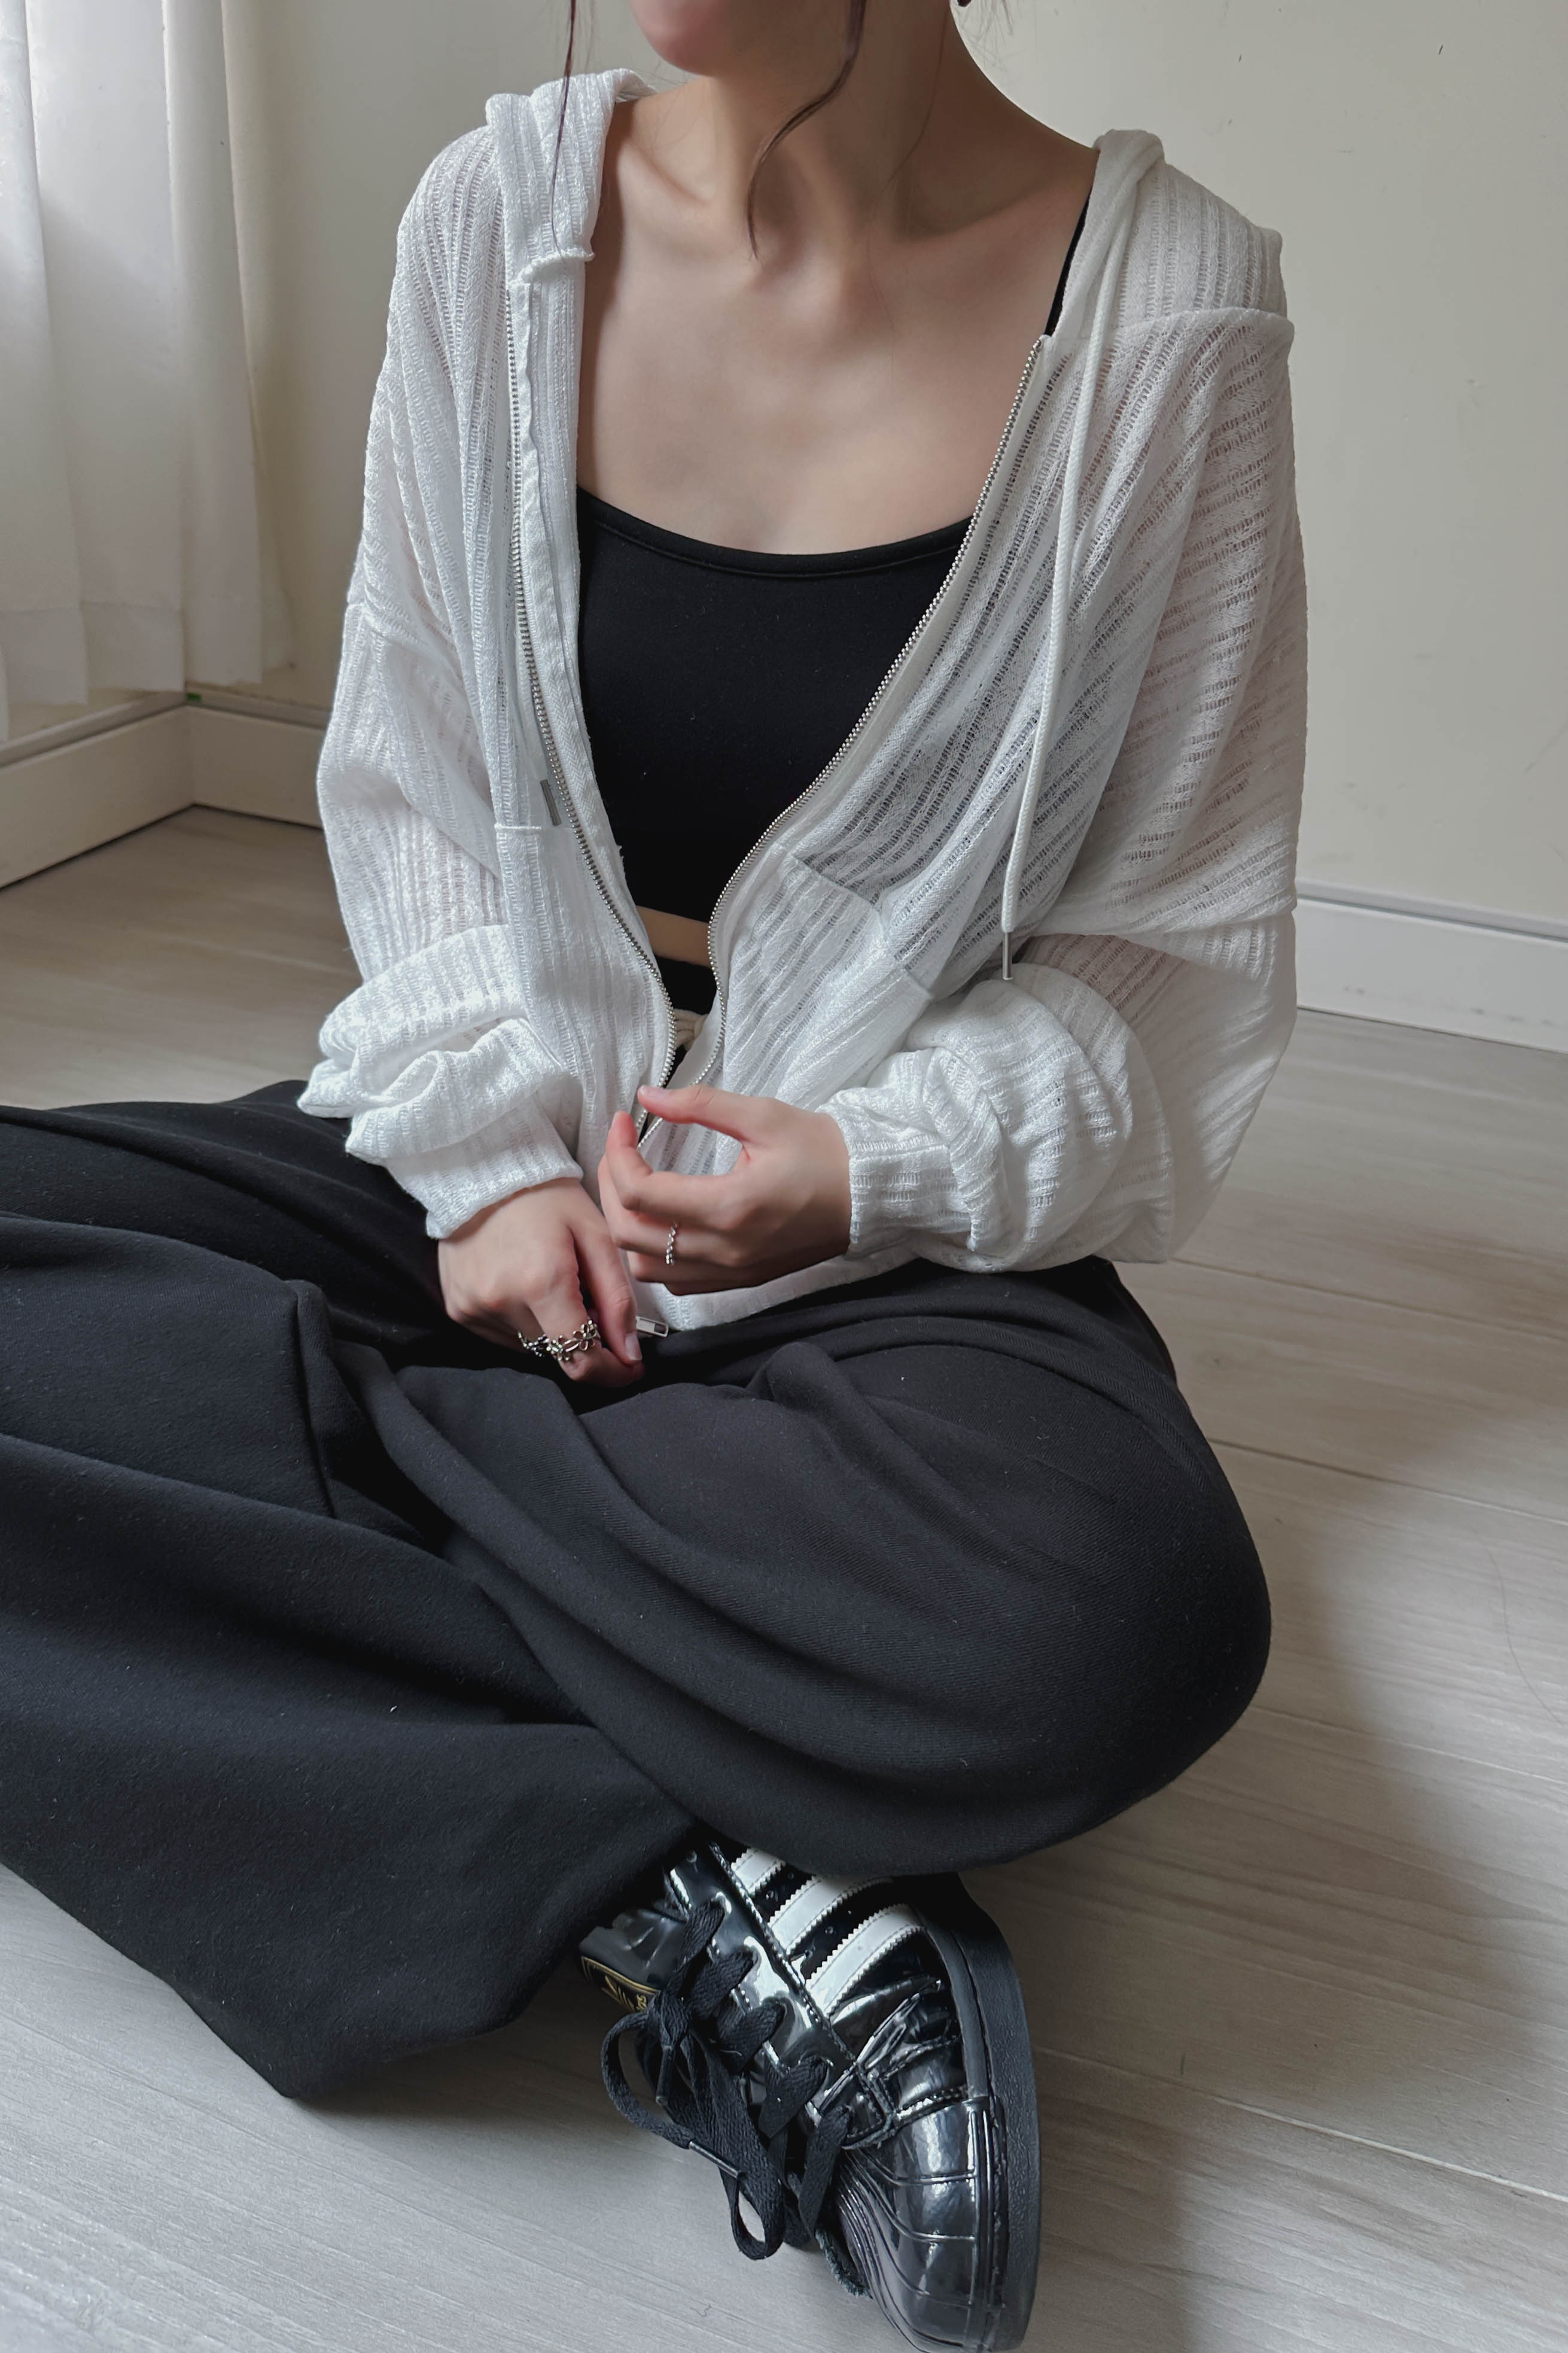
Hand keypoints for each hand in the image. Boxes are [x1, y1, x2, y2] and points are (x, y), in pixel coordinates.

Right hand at [437, 1177, 643, 1385]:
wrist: (482, 1171)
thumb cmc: (548, 1197)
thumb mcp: (596, 1235)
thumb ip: (617, 1298)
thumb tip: (630, 1354)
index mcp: (542, 1282)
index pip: (581, 1359)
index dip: (611, 1372)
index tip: (630, 1367)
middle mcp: (502, 1302)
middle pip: (559, 1354)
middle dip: (584, 1340)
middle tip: (590, 1300)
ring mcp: (474, 1308)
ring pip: (532, 1348)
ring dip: (552, 1330)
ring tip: (553, 1284)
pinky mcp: (457, 1309)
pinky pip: (504, 1336)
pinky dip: (525, 1322)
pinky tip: (525, 1285)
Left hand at [597, 1085, 851, 1294]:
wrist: (869, 1196)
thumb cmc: (823, 1153)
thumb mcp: (764, 1115)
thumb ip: (701, 1105)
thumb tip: (648, 1095)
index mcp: (730, 1206)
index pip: (640, 1193)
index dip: (617, 1153)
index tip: (624, 1122)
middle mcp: (725, 1250)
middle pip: (629, 1235)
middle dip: (611, 1188)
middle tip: (620, 1151)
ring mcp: (730, 1272)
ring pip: (645, 1268)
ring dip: (627, 1227)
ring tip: (634, 1186)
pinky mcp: (738, 1281)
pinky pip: (675, 1282)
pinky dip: (653, 1255)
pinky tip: (662, 1221)